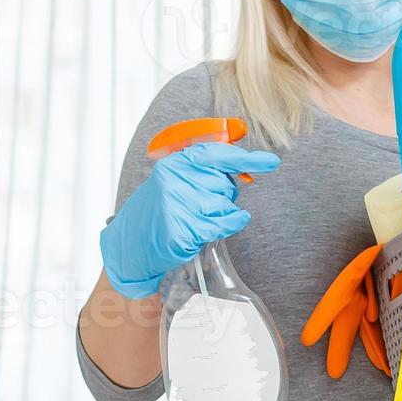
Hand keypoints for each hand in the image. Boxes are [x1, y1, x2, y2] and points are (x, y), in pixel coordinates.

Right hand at [99, 142, 280, 297]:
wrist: (131, 245)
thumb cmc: (159, 212)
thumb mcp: (173, 182)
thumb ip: (203, 170)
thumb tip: (244, 166)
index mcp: (173, 164)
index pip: (216, 155)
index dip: (246, 159)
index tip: (270, 162)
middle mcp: (175, 181)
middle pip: (226, 185)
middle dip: (224, 195)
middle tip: (201, 205)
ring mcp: (178, 206)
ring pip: (227, 205)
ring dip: (222, 214)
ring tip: (198, 219)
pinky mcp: (184, 231)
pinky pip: (224, 225)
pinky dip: (230, 224)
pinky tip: (221, 226)